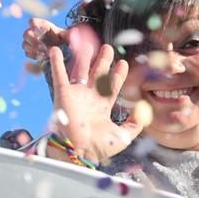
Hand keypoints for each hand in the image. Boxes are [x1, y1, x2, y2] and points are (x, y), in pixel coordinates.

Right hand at [22, 17, 67, 60]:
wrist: (64, 49)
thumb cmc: (66, 40)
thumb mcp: (68, 36)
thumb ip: (67, 34)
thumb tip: (65, 35)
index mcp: (42, 25)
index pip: (32, 22)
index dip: (33, 25)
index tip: (38, 31)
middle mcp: (34, 33)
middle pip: (26, 34)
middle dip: (34, 41)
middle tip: (44, 48)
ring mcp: (31, 42)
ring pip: (25, 44)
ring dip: (33, 50)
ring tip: (44, 55)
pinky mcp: (31, 51)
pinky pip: (27, 53)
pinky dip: (34, 56)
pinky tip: (42, 58)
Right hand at [45, 44, 140, 164]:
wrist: (80, 152)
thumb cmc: (100, 148)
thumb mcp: (124, 136)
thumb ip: (135, 124)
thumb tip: (143, 110)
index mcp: (102, 107)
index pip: (111, 86)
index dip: (117, 74)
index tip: (123, 62)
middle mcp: (89, 99)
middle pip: (97, 75)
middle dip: (103, 61)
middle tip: (108, 48)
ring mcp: (76, 96)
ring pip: (80, 71)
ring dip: (83, 58)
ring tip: (87, 45)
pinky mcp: (63, 95)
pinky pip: (60, 75)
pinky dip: (57, 62)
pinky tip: (55, 50)